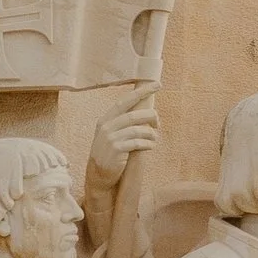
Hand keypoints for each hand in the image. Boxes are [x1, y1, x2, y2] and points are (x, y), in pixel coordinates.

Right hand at [82, 85, 159, 222]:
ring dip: (152, 134)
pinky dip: (149, 144)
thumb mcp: (112, 133)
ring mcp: (110, 138)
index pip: (125, 101)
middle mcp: (106, 126)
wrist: (98, 174)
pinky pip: (139, 143)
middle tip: (158, 123)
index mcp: (106, 119)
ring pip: (139, 129)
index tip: (157, 84)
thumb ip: (125, 122)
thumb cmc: (111, 151)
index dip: (142, 92)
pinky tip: (150, 146)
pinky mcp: (116, 150)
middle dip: (151, 117)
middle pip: (135, 115)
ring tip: (154, 139)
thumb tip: (149, 112)